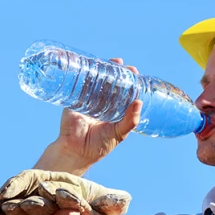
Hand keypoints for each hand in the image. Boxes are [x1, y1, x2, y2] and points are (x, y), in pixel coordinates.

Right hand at [36, 59, 141, 175]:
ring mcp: (89, 100)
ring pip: (97, 81)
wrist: (76, 151)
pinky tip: (91, 66)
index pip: (123, 92)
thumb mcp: (119, 133)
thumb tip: (139, 102)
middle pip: (111, 83)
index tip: (134, 72)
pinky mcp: (75, 99)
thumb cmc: (99, 145)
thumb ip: (130, 120)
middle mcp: (103, 104)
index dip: (129, 81)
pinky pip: (80, 85)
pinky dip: (86, 75)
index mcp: (115, 111)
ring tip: (111, 62)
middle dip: (117, 72)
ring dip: (103, 70)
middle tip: (123, 65)